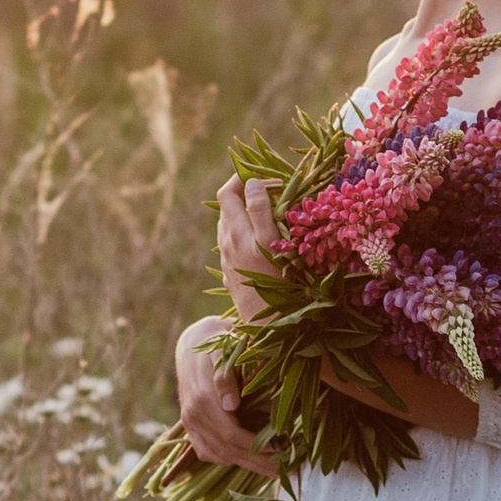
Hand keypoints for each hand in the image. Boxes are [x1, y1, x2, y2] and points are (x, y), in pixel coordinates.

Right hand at [175, 314, 278, 477]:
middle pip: (227, 450)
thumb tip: (231, 405)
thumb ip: (225, 377)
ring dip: (245, 466)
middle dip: (257, 462)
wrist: (192, 346)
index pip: (231, 434)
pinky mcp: (190, 428)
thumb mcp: (223, 351)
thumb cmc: (216, 345)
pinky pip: (206, 452)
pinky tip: (246, 463)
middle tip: (284, 471)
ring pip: (218, 455)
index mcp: (203, 399)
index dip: (255, 447)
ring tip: (271, 471)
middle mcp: (193, 416)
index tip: (280, 451)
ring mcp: (190, 424)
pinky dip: (226, 460)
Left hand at [216, 173, 283, 324]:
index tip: (261, 174)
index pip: (227, 193)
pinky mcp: (233, 276)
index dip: (240, 178)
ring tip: (270, 216)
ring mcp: (227, 262)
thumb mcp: (270, 241)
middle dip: (246, 195)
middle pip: (227, 209)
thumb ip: (259, 210)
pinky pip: (235, 247)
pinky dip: (247, 235)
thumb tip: (252, 183)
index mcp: (235, 232)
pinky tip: (265, 244)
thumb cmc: (275, 283)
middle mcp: (226, 245)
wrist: (266, 326)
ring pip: (231, 229)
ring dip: (246, 216)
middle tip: (272, 192)